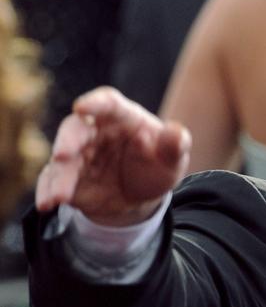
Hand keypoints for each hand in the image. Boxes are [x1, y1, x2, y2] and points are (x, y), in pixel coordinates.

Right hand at [36, 87, 190, 225]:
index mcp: (123, 117)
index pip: (108, 103)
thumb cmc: (157, 165)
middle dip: (68, 141)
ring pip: (62, 160)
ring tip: (59, 196)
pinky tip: (47, 203)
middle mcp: (96, 131)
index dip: (95, 103)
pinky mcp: (68, 177)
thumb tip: (176, 133)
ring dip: (58, 176)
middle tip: (63, 155)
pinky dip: (48, 191)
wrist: (142, 196)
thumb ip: (175, 145)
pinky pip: (52, 181)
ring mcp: (79, 154)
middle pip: (76, 128)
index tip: (81, 106)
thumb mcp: (173, 158)